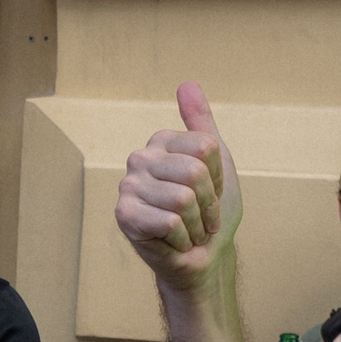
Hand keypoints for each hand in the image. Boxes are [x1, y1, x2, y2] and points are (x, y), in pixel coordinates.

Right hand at [114, 81, 242, 292]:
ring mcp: (128, 186)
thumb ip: (201, 124)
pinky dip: (182, 239)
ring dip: (196, 224)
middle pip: (195, 172)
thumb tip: (187, 84)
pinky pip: (169, 221)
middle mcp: (140, 158)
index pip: (205, 147)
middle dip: (208, 202)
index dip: (217, 176)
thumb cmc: (210, 212)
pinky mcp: (124, 216)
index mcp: (161, 142)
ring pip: (183, 198)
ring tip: (188, 229)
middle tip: (199, 215)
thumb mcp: (217, 163)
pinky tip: (173, 241)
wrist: (204, 258)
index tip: (209, 191)